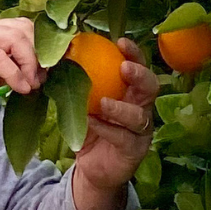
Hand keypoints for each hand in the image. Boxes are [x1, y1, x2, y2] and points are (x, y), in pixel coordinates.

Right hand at [0, 19, 44, 122]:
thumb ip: (5, 74)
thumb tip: (30, 75)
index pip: (22, 28)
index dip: (40, 48)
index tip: (47, 73)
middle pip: (25, 28)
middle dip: (39, 54)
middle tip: (40, 80)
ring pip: (16, 37)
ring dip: (30, 63)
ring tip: (31, 85)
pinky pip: (0, 56)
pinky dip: (14, 73)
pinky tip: (19, 89)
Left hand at [70, 40, 157, 209]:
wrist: (92, 168)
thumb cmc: (90, 128)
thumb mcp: (83, 103)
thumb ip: (79, 83)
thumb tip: (60, 54)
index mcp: (132, 92)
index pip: (139, 67)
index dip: (134, 53)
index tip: (120, 41)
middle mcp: (142, 109)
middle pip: (150, 88)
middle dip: (140, 75)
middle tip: (124, 67)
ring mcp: (140, 131)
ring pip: (139, 116)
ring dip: (120, 107)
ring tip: (103, 102)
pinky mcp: (134, 150)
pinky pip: (122, 137)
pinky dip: (106, 128)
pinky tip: (92, 122)